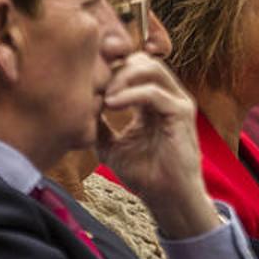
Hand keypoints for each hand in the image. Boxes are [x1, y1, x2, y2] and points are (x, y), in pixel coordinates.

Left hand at [97, 52, 218, 238]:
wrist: (167, 198)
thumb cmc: (144, 174)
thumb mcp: (110, 145)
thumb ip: (97, 125)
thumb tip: (76, 108)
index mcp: (153, 99)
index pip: (132, 66)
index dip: (109, 68)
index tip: (87, 79)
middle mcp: (168, 95)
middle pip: (140, 60)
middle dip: (114, 68)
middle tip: (94, 85)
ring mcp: (177, 101)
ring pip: (150, 67)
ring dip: (122, 77)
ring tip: (104, 96)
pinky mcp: (182, 113)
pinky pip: (154, 92)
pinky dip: (130, 95)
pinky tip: (112, 104)